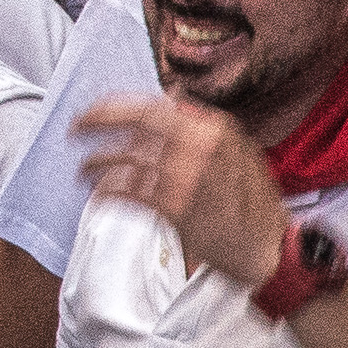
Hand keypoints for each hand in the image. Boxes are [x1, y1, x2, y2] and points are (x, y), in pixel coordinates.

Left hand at [73, 94, 288, 289]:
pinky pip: (130, 195)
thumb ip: (201, 129)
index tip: (94, 112)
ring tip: (84, 170)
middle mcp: (200, 148)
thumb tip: (170, 101)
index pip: (153, 107)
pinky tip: (99, 196)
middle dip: (98, 124)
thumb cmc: (251, 203)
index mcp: (215, 130)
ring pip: (129, 162)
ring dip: (98, 165)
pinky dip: (108, 194)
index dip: (115, 107)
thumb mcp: (236, 153)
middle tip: (75, 130)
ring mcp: (188, 178)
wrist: (272, 246)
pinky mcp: (178, 210)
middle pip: (136, 124)